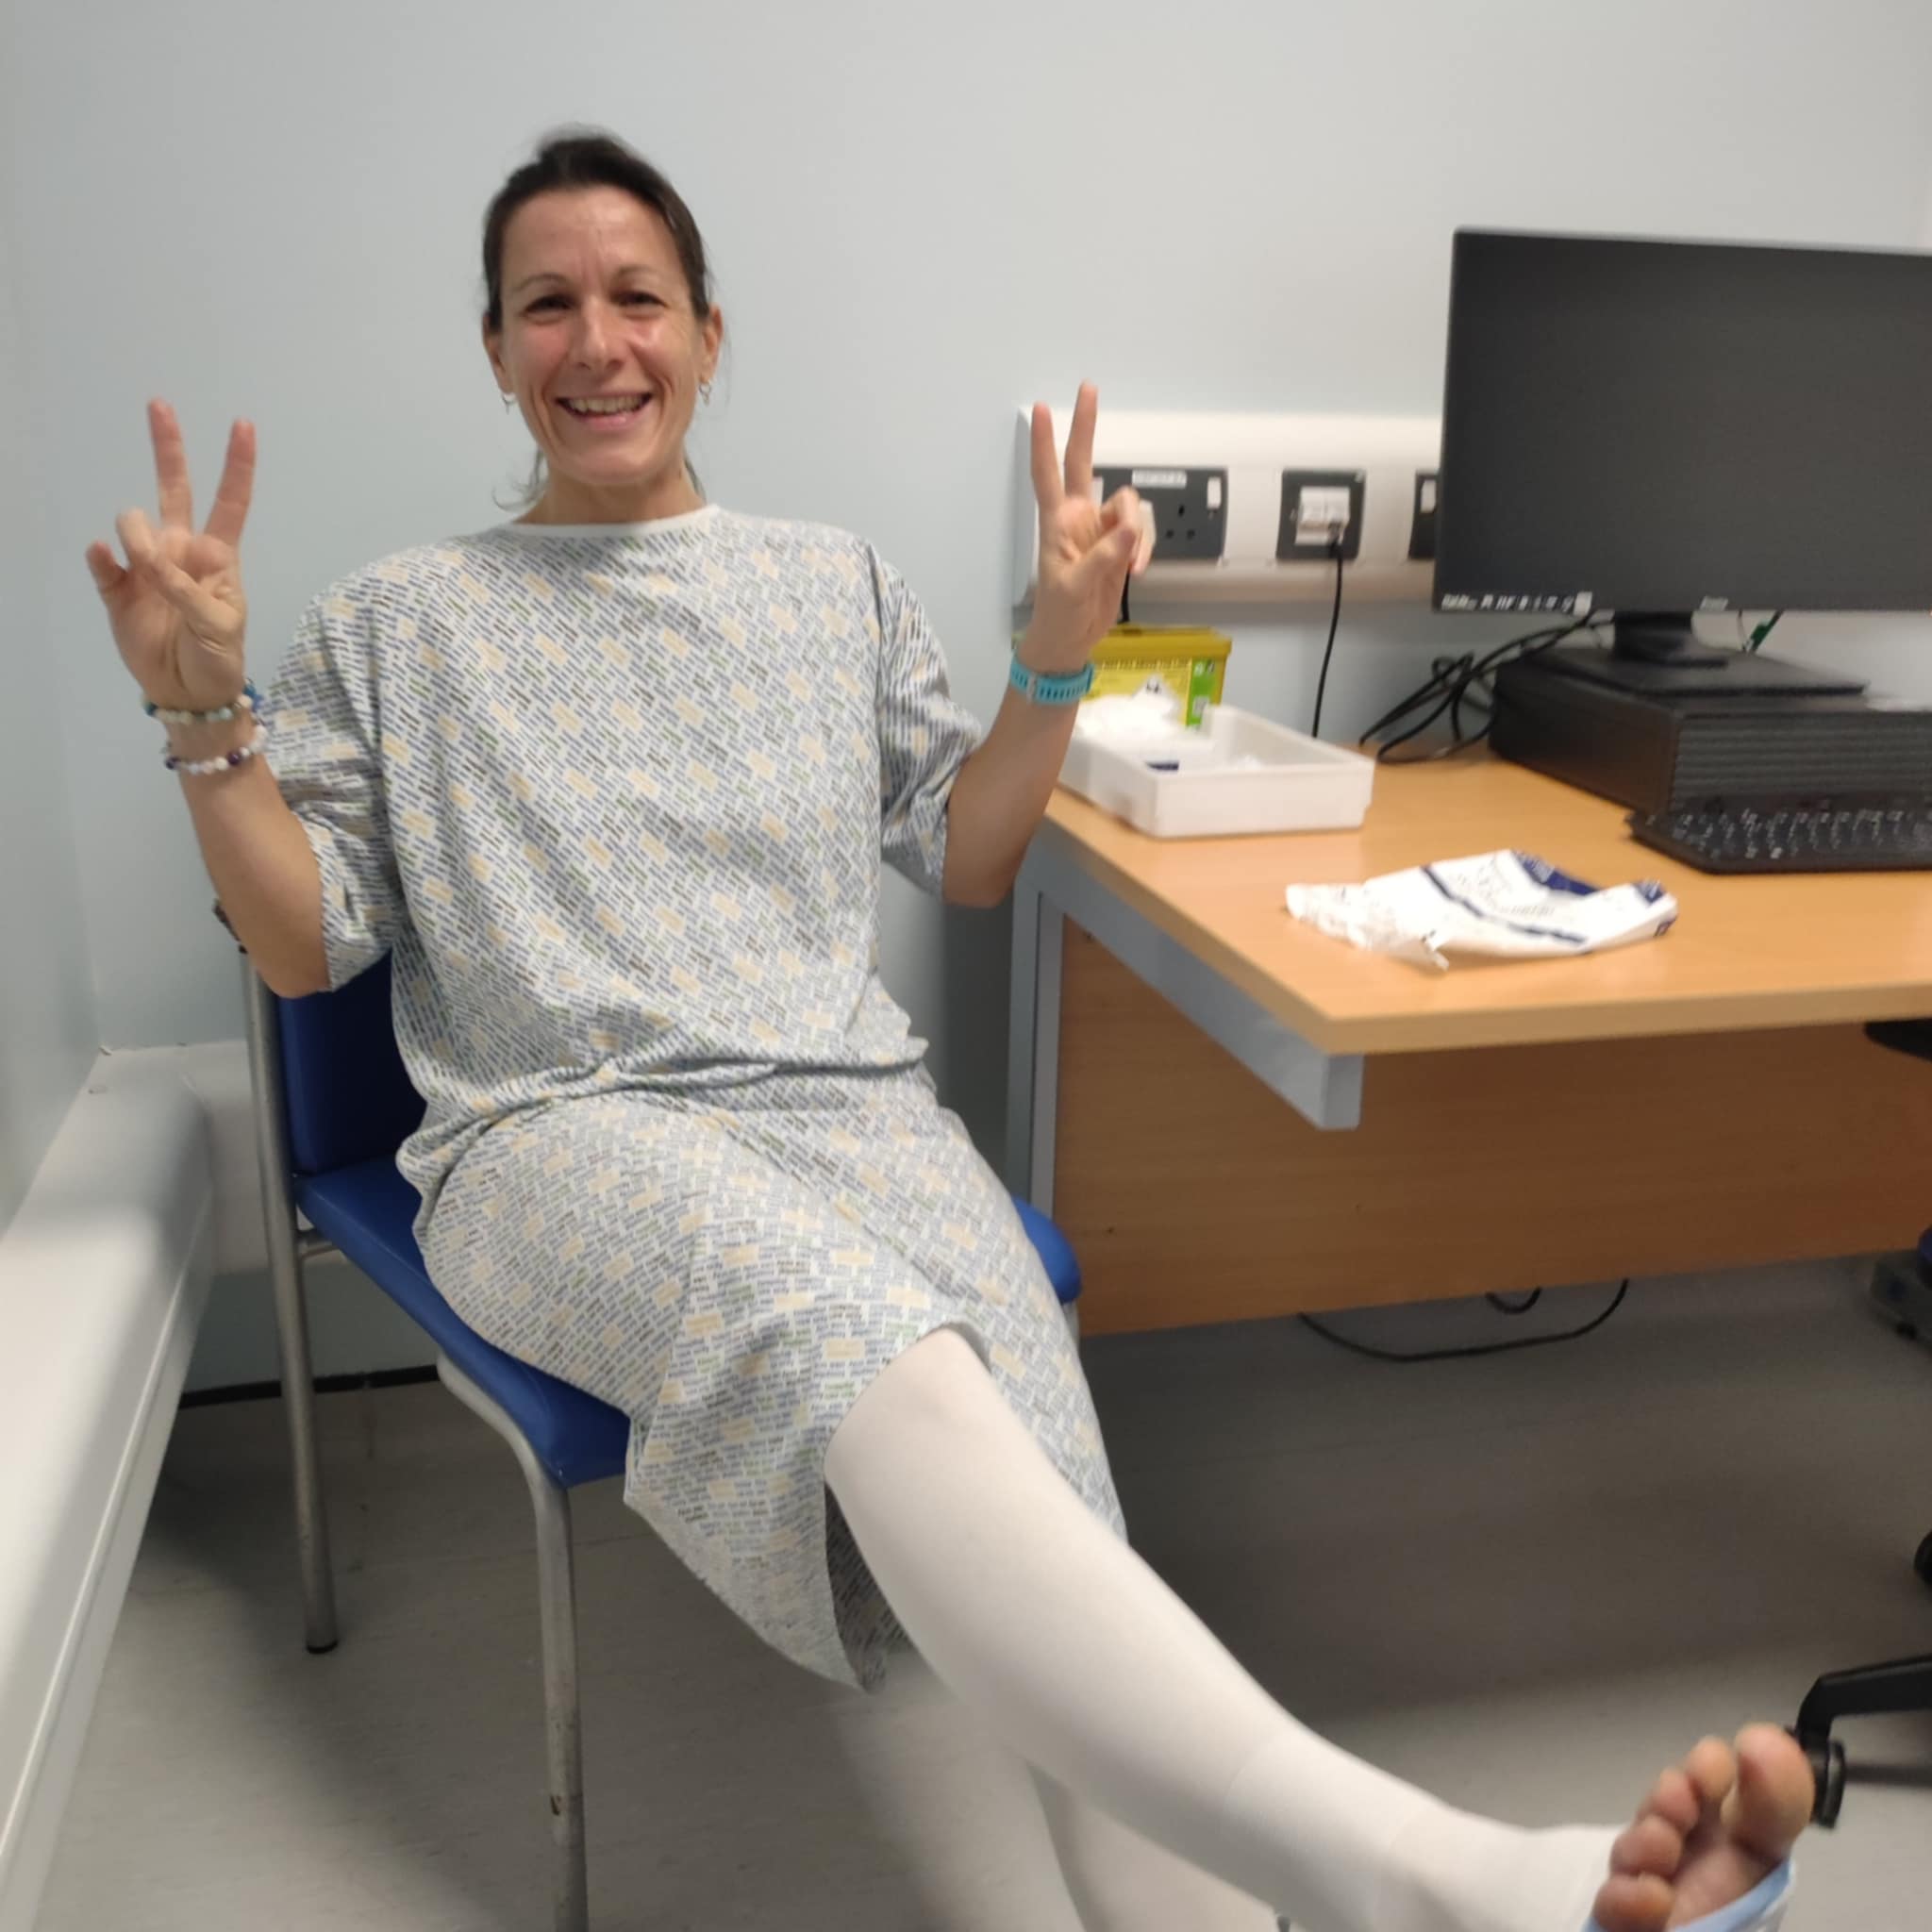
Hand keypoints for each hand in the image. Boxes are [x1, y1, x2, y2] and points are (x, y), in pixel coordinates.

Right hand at [87, 401, 255, 712]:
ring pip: (134, 527)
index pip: (230, 503)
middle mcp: (180, 552)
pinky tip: (105, 557)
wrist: (189, 693)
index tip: (243, 424)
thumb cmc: (218, 657)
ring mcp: (147, 568)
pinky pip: (105, 565)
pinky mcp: (118, 589)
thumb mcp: (219, 625)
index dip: (236, 465)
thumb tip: (146, 557)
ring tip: (148, 570)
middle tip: (159, 405)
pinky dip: (103, 560)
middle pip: (175, 490)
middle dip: (169, 448)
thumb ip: (187, 589)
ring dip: (138, 537)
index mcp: (217, 557)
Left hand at [1021, 382, 1151, 673]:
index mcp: (1058, 522)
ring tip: (1131, 567)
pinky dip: (1144, 550)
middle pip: (1084, 463)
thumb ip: (1102, 557)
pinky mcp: (1120, 547)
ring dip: (1137, 533)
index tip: (1041, 409)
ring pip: (1128, 506)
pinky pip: (1141, 534)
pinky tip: (1136, 572)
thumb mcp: (1074, 587)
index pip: (1049, 474)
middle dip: (1086, 427)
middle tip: (1088, 389)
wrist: (1070, 640)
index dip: (1045, 442)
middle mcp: (1079, 518)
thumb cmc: (1058, 613)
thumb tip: (1127, 529)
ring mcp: (1101, 531)